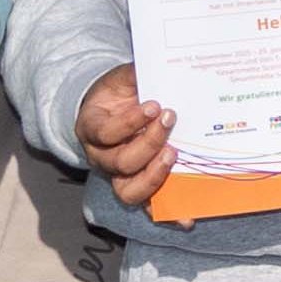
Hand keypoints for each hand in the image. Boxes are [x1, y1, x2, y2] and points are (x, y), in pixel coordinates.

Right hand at [76, 66, 174, 201]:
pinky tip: (188, 217)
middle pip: (120, 162)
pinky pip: (149, 207)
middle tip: (170, 121)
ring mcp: (119, 177)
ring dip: (155, 177)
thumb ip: (133, 74)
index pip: (105, 132)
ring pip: (129, 191)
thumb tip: (153, 64)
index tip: (153, 105)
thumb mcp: (121, 80)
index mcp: (92, 130)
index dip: (129, 122)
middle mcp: (101, 158)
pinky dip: (167, 214)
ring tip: (175, 155)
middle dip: (148, 143)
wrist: (110, 111)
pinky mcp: (138, 187)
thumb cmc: (117, 95)